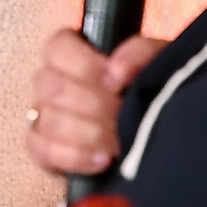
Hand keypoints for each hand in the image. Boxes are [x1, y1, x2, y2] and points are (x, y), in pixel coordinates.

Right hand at [26, 30, 161, 175]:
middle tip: (121, 114)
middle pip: (51, 86)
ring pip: (47, 119)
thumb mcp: (155, 63)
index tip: (116, 82)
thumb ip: (138, 54)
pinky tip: (102, 159)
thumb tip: (116, 71)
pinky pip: (42, 150)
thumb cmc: (152, 91)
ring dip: (87, 132)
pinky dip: (73, 156)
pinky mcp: (44, 151)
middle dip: (92, 104)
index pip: (57, 47)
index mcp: (73, 54)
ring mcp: (44, 117)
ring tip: (118, 141)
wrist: (164, 135)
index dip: (83, 64)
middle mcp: (52, 83)